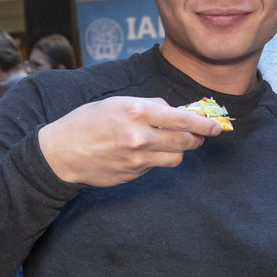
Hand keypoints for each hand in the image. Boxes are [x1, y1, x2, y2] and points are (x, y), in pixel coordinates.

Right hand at [37, 97, 220, 186]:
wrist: (61, 153)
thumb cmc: (87, 122)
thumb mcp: (115, 102)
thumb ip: (147, 106)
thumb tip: (173, 111)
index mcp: (136, 111)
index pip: (181, 118)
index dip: (203, 124)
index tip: (216, 127)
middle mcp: (139, 135)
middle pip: (184, 141)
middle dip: (195, 138)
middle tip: (197, 136)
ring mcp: (137, 158)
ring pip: (175, 158)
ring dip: (178, 151)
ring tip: (168, 144)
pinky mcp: (133, 174)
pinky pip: (156, 167)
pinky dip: (156, 159)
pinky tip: (142, 153)